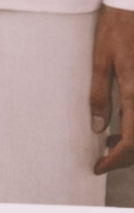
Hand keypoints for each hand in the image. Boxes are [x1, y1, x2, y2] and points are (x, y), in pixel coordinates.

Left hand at [91, 6, 133, 173]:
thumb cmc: (118, 27)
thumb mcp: (101, 61)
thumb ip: (99, 95)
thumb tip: (99, 127)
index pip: (132, 140)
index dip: (116, 160)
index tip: (99, 167)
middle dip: (126, 157)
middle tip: (105, 159)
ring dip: (132, 142)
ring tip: (111, 142)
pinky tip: (122, 124)